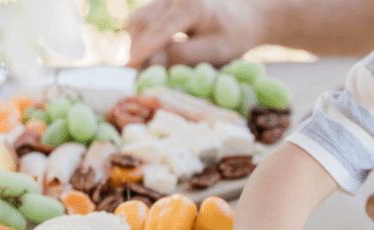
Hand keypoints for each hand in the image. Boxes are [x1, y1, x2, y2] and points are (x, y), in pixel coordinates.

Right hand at [124, 0, 262, 67]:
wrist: (245, 17)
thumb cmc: (234, 37)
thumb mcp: (214, 51)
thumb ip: (183, 56)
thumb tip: (153, 63)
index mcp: (190, 5)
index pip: (158, 30)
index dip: (142, 52)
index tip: (128, 70)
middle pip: (142, 24)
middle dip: (137, 51)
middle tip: (138, 77)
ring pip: (138, 20)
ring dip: (137, 45)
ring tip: (145, 67)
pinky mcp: (163, 3)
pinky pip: (143, 19)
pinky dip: (142, 38)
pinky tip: (151, 54)